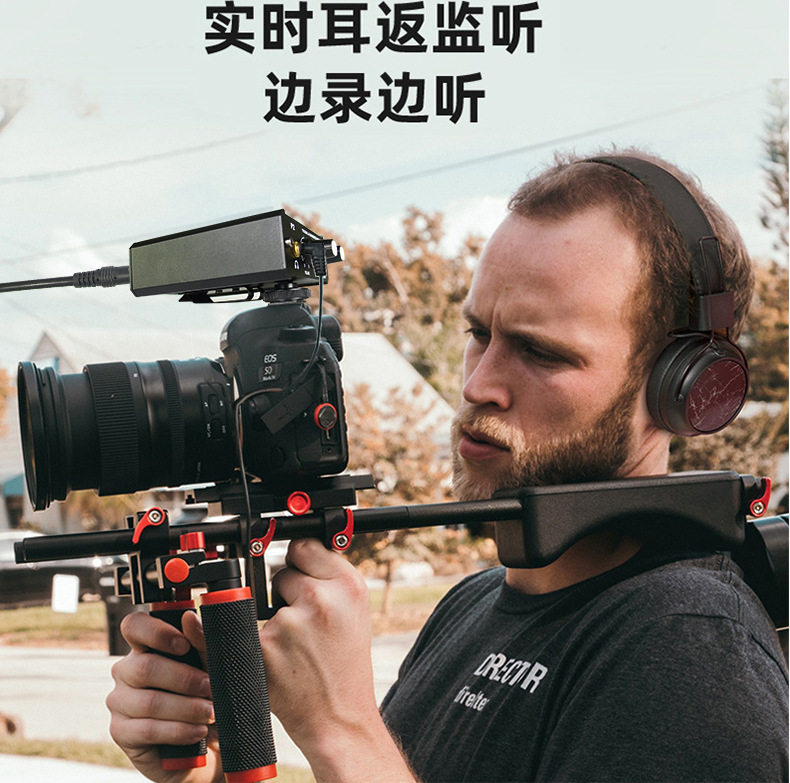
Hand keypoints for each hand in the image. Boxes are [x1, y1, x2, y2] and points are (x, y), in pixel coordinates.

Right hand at [106, 611, 221, 782]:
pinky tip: (196, 731)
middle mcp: (127, 670)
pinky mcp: (120, 731)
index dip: (155, 632)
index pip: (134, 626)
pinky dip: (178, 730)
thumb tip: (189, 617)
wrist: (208, 741)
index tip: (183, 645)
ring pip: (149, 701)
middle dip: (184, 679)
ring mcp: (120, 701)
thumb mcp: (211, 665)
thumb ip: (201, 641)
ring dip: (187, 708)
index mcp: (146, 646)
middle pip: (145, 667)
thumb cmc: (206, 694)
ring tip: (209, 713)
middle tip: (210, 688)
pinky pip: (147, 729)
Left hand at [262, 539, 416, 781]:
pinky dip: (248, 642)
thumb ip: (329, 578)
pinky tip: (272, 660)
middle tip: (305, 626)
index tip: (300, 574)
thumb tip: (295, 549)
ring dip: (271, 621)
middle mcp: (321, 598)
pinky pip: (238, 628)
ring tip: (295, 649)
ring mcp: (290, 622)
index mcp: (348, 585)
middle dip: (286, 595)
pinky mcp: (263, 647)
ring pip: (262, 602)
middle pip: (283, 572)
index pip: (305, 546)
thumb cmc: (346, 668)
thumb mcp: (354, 613)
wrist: (340, 719)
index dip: (300, 562)